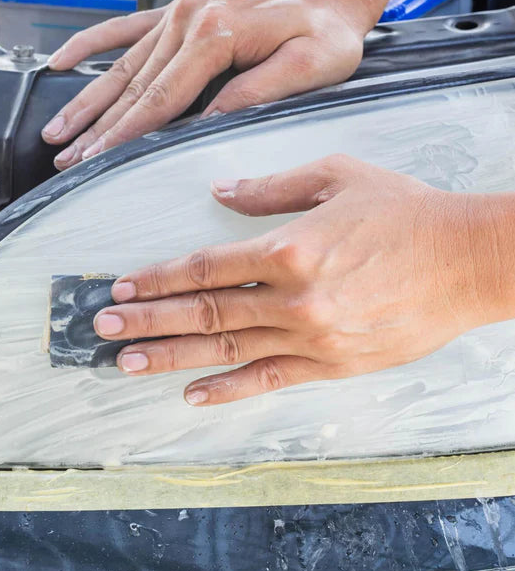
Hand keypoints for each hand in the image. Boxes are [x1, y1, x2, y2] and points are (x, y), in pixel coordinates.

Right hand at [42, 0, 374, 169]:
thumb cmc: (325, 31)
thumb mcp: (308, 67)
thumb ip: (254, 94)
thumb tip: (206, 124)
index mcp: (216, 34)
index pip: (160, 97)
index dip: (124, 133)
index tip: (95, 158)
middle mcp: (188, 19)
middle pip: (132, 85)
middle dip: (95, 126)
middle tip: (64, 156)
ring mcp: (179, 12)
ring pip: (122, 65)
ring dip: (87, 100)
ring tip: (57, 129)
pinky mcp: (179, 12)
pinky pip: (126, 29)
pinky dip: (92, 45)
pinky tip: (63, 61)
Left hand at [92, 155, 512, 405]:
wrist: (467, 259)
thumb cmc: (404, 212)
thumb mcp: (336, 176)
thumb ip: (270, 186)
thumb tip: (221, 191)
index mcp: (288, 246)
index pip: (204, 266)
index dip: (158, 277)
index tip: (124, 286)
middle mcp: (292, 297)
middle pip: (203, 311)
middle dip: (147, 320)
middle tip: (104, 330)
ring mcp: (311, 336)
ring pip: (226, 348)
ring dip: (171, 357)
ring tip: (128, 365)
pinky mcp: (332, 364)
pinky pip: (269, 380)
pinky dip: (228, 389)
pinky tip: (192, 394)